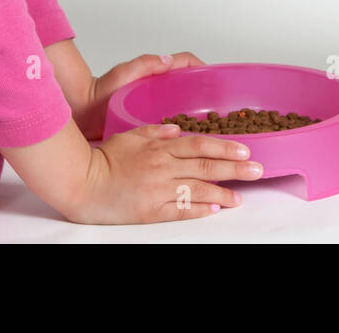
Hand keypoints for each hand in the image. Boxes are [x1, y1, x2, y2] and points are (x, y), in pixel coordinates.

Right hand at [66, 125, 262, 224]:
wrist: (81, 183)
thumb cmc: (103, 159)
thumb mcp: (130, 135)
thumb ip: (155, 130)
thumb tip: (177, 129)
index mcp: (160, 146)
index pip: (200, 144)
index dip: (225, 146)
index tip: (245, 149)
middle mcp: (163, 167)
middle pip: (206, 166)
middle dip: (235, 168)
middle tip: (257, 170)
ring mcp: (158, 189)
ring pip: (198, 189)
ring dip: (222, 193)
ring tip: (240, 196)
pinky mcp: (151, 210)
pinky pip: (180, 209)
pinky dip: (199, 209)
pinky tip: (214, 209)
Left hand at [73, 51, 205, 140]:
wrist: (81, 113)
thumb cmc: (99, 92)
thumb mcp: (122, 74)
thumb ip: (143, 65)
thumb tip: (168, 60)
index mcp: (155, 72)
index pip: (186, 63)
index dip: (202, 68)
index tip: (215, 78)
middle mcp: (158, 88)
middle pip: (190, 85)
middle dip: (206, 93)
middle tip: (219, 106)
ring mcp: (155, 104)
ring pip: (184, 105)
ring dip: (197, 112)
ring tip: (210, 125)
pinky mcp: (150, 120)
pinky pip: (172, 122)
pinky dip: (184, 128)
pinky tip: (189, 139)